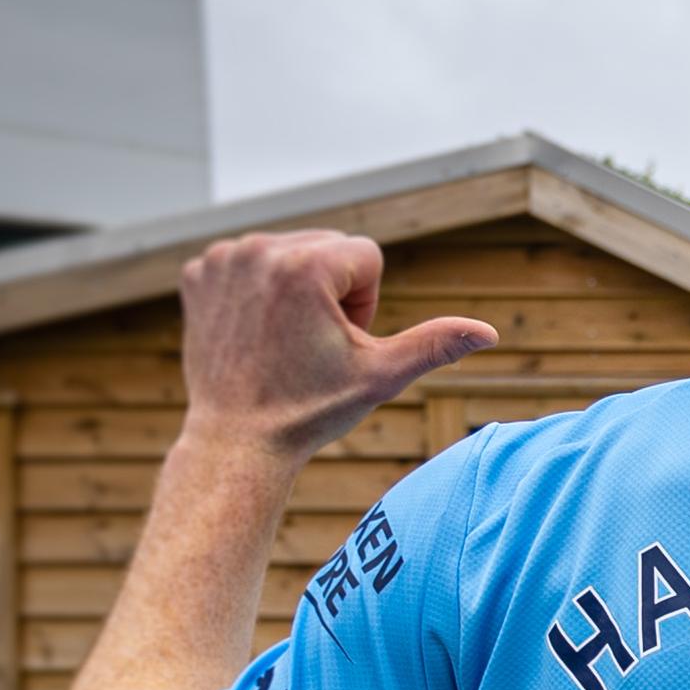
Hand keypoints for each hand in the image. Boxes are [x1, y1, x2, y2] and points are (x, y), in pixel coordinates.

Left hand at [178, 230, 495, 464]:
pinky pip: (250, 262)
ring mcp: (222, 259)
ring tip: (283, 340)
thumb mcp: (383, 376)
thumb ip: (436, 344)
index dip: (364, 305)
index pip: (365, 256)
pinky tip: (255, 331)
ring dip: (297, 290)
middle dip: (332, 291)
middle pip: (328, 249)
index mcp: (306, 266)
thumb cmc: (312, 411)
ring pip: (290, 253)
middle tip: (311, 345)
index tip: (338, 343)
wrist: (238, 440)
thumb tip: (489, 332)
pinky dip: (257, 290)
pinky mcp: (199, 272)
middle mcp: (259, 250)